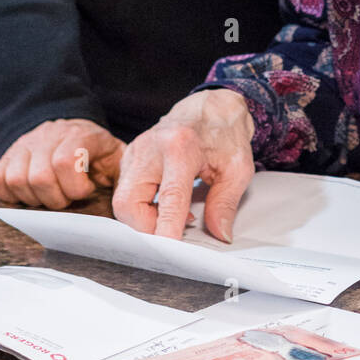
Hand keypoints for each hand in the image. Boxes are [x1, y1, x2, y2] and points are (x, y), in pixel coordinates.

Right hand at [0, 118, 124, 209]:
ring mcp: (24, 145)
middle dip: (56, 198)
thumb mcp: (115, 157)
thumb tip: (128, 204)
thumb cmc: (95, 152)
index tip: (87, 189)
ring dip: (35, 199)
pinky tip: (33, 193)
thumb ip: (124, 176)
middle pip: (40, 177)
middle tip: (68, 197)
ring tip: (51, 195)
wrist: (68, 128)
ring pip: (17, 180)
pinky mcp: (6, 156)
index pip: (66, 160)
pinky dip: (13, 195)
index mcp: (79, 135)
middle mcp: (47, 136)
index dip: (76, 186)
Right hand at [112, 89, 254, 241]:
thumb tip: (218, 235)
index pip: (168, 199)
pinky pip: (125, 192)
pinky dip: (141, 206)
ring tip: (174, 214)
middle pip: (128, 203)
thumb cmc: (224, 133)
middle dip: (145, 228)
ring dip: (143, 218)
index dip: (166, 230)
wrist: (211, 106)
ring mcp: (136, 151)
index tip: (170, 254)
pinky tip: (165, 203)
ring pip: (122, 200)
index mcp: (180, 147)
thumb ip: (225, 203)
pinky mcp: (130, 156)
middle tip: (172, 233)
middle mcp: (150, 148)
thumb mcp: (237, 168)